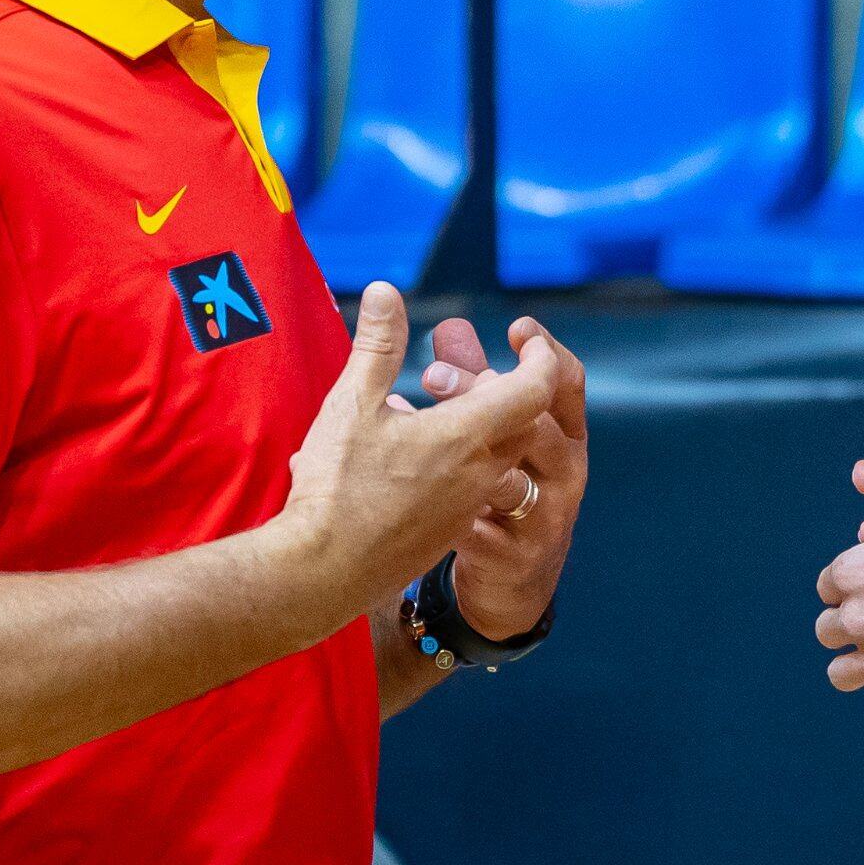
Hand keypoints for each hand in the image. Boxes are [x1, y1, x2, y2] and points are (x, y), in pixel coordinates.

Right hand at [282, 285, 561, 625]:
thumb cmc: (336, 487)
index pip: (535, 389)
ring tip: (443, 406)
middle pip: (525, 422)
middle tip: (475, 369)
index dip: (542, 358)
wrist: (321, 573)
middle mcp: (482, 473)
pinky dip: (465, 461)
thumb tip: (385, 291)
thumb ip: (377, 345)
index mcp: (468, 436)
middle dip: (511, 389)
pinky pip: (476, 487)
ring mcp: (468, 507)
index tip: (529, 338)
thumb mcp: (351, 403)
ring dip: (486, 426)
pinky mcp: (449, 532)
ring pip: (502, 456)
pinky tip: (418, 454)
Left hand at [421, 315, 589, 640]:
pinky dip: (445, 510)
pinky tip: (406, 492)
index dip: (547, 353)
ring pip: (513, 476)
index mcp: (564, 436)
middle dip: (484, 392)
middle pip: (536, 422)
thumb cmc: (502, 493)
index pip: (569, 384)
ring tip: (414, 426)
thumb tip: (450, 326)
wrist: (512, 583)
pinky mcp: (517, 556)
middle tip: (432, 372)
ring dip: (464, 452)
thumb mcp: (492, 438)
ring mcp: (546, 516)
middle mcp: (566, 472)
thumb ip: (473, 384)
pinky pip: (483, 527)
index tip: (516, 328)